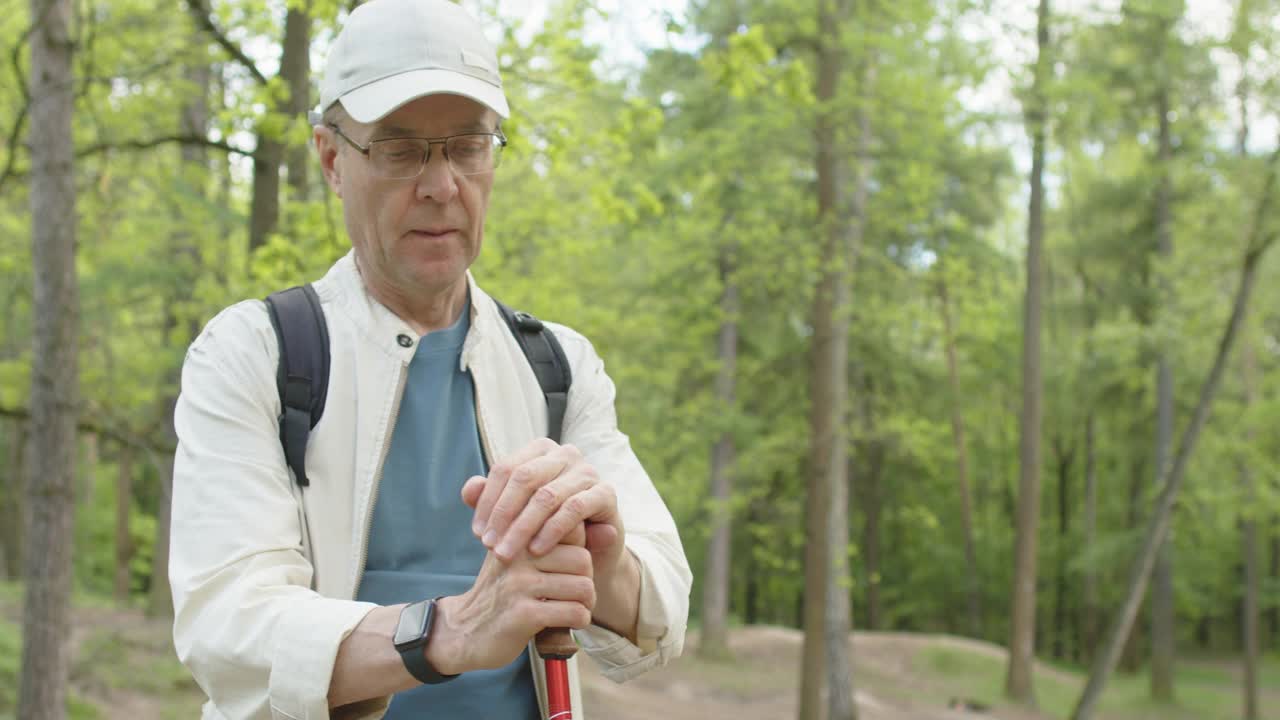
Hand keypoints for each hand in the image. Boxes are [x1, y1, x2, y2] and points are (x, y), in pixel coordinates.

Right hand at [432, 533, 592, 673]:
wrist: (462, 631)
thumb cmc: (498, 594)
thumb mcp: (512, 558)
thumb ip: (542, 540)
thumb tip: (593, 526)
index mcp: (517, 537)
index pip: (572, 533)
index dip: (579, 557)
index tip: (571, 574)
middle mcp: (518, 556)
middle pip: (583, 560)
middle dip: (587, 581)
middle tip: (577, 596)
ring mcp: (520, 585)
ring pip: (583, 587)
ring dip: (586, 604)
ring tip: (574, 609)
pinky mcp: (524, 614)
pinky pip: (573, 612)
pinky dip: (579, 620)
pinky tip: (567, 623)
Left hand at [463, 439, 625, 577]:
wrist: (589, 552)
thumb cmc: (546, 528)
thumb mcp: (515, 516)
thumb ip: (491, 500)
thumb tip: (470, 488)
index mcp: (540, 450)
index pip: (505, 469)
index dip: (487, 501)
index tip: (477, 533)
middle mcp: (565, 453)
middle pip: (524, 478)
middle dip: (503, 515)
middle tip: (489, 546)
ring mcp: (588, 471)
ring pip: (546, 495)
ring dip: (523, 527)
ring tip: (507, 553)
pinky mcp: (606, 493)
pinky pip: (574, 508)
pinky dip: (552, 530)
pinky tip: (536, 551)